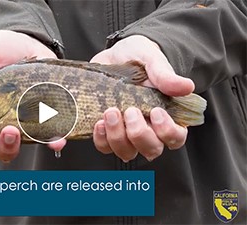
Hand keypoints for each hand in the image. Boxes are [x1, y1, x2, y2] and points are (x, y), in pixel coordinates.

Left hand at [90, 35, 193, 161]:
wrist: (113, 56)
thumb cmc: (139, 58)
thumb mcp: (151, 59)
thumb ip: (165, 74)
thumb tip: (186, 87)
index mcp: (166, 115)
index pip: (175, 137)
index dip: (167, 131)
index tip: (156, 112)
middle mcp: (148, 129)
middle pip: (151, 149)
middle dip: (139, 134)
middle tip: (129, 111)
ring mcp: (126, 133)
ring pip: (126, 152)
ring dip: (117, 137)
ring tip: (110, 113)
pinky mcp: (107, 131)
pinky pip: (104, 146)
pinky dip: (100, 139)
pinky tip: (98, 122)